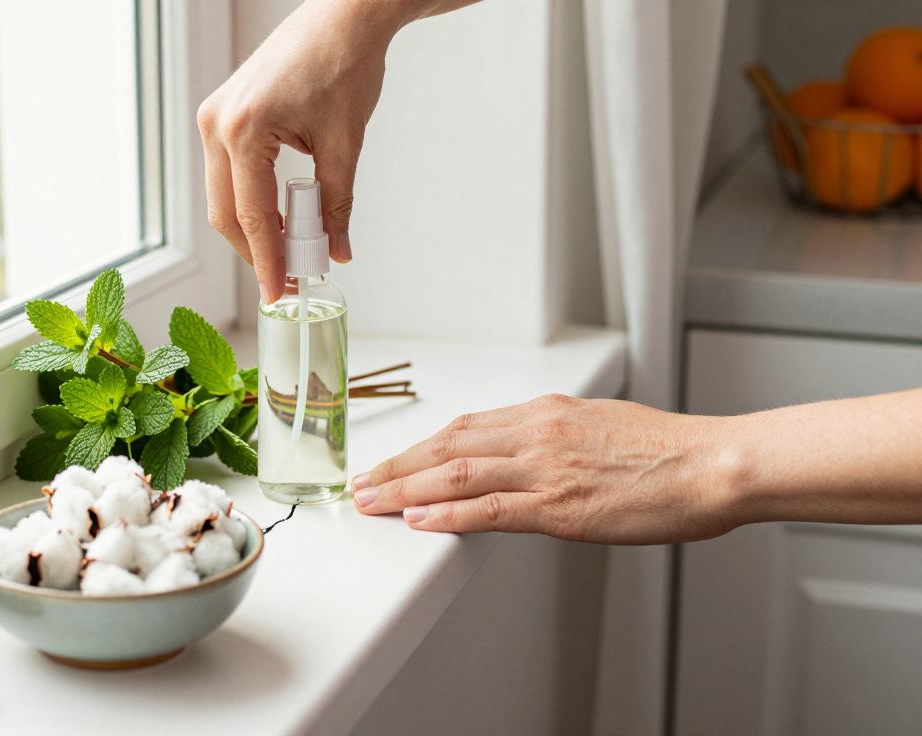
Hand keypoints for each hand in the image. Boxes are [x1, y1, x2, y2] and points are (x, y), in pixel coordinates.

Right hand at [196, 0, 404, 301]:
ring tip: (289, 253)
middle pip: (226, 213)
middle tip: (286, 280)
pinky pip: (229, 173)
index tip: (280, 293)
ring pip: (223, 196)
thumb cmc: (344, 64)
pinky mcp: (222, 115)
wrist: (343, 19)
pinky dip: (251, 200)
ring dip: (253, 228)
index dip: (266, 261)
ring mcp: (214, 117)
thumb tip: (338, 251)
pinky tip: (279, 218)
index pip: (250, 215)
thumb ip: (337, 205)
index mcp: (244, 129)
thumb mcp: (345, 145)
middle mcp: (218, 123)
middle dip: (256, 252)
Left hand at [352, 394, 743, 543]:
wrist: (712, 466)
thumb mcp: (598, 428)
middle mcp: (536, 432)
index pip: (464, 429)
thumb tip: (521, 457)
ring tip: (370, 502)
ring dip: (404, 489)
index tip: (393, 462)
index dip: (420, 448)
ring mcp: (544, 467)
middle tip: (362, 483)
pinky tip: (417, 520)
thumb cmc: (667, 453)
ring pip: (454, 475)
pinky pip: (487, 509)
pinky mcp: (558, 504)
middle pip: (446, 447)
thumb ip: (553, 440)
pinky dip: (445, 515)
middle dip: (397, 467)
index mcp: (545, 413)